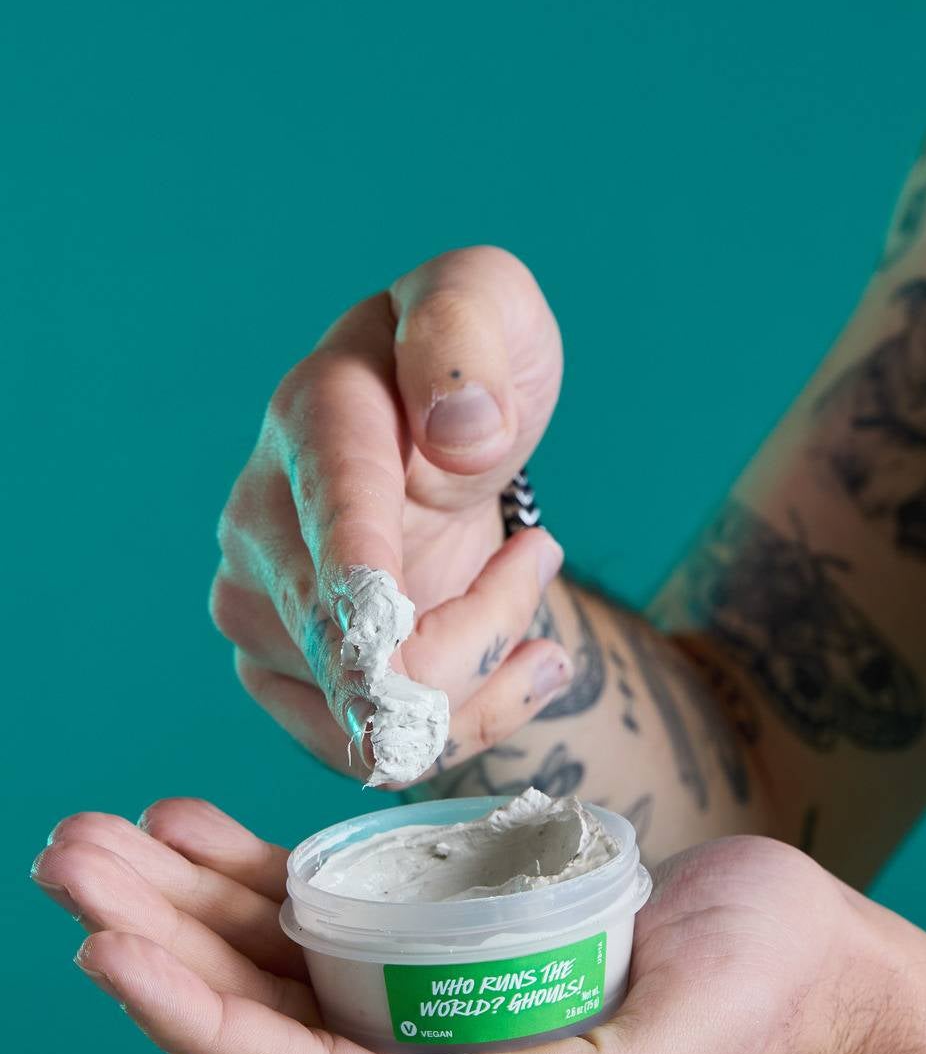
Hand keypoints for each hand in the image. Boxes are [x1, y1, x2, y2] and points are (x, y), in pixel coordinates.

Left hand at [33, 801, 872, 1053]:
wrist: (805, 970)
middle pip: (259, 1008)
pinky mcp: (444, 940)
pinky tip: (194, 826)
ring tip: (96, 835)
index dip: (192, 1018)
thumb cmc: (756, 1009)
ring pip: (274, 955)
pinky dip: (255, 870)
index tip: (105, 947)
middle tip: (66, 858)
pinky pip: (327, 909)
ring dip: (181, 897)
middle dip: (155, 935)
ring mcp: (428, 1005)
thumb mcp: (682, 1052)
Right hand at [211, 245, 571, 779]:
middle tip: (538, 556)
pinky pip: (373, 753)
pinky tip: (517, 658)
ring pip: (375, 717)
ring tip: (523, 581)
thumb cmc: (466, 358)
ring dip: (483, 675)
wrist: (437, 425)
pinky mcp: (279, 675)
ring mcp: (258, 608)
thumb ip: (464, 333)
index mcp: (312, 417)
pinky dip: (468, 724)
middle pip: (361, 647)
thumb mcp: (486, 300)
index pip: (330, 508)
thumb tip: (456, 432)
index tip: (404, 618)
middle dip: (481, 632)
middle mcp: (259, 521)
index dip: (363, 577)